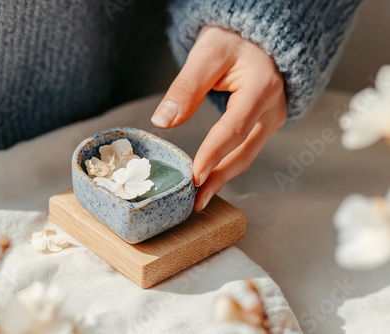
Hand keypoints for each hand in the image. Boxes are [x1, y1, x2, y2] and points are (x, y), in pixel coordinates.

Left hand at [151, 26, 286, 210]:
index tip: (195, 175)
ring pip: (247, 156)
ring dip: (223, 178)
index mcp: (262, 87)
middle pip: (245, 151)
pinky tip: (211, 179)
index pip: (235, 127)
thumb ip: (186, 86)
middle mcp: (273, 108)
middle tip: (195, 200)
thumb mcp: (207, 53)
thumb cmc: (232, 42)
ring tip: (199, 198)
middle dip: (219, 178)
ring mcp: (272, 119)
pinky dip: (227, 166)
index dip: (214, 153)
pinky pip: (246, 150)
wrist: (256, 40)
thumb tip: (163, 121)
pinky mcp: (264, 125)